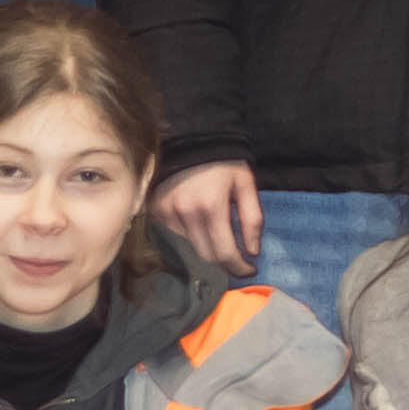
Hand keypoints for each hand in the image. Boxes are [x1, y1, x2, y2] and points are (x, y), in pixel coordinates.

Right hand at [153, 157, 264, 271]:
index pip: (225, 252)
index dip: (239, 267)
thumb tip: (253, 252)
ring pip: (190, 248)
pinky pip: (175, 235)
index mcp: (211, 206)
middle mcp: (185, 213)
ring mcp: (166, 213)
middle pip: (206, 256)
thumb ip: (252, 219)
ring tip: (218, 240)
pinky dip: (189, 237)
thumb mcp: (246, 185)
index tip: (250, 270)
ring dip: (207, 250)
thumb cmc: (224, 163)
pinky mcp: (155, 210)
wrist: (190, 139)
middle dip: (225, 263)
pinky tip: (198, 225)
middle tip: (238, 262)